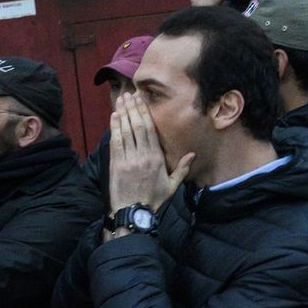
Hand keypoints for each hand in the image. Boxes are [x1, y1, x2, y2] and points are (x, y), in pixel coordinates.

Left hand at [107, 93, 192, 216]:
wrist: (134, 214)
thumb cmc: (153, 200)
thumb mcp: (172, 186)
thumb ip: (181, 169)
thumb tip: (192, 154)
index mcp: (156, 158)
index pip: (150, 130)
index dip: (144, 113)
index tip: (141, 100)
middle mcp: (142, 156)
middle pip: (137, 126)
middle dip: (133, 108)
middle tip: (129, 94)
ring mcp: (128, 159)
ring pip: (125, 131)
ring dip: (122, 113)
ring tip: (121, 100)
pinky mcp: (116, 165)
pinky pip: (115, 142)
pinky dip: (114, 128)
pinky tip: (114, 116)